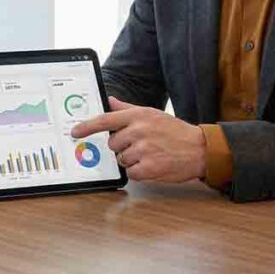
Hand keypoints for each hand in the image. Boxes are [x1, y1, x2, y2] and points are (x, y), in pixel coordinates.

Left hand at [70, 97, 206, 181]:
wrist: (199, 149)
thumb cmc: (174, 131)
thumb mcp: (152, 114)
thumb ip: (128, 109)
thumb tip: (110, 101)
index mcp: (138, 116)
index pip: (105, 120)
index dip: (87, 126)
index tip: (75, 131)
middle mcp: (139, 131)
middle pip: (112, 143)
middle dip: (122, 147)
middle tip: (140, 145)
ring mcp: (143, 150)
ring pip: (121, 159)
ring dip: (131, 160)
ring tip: (150, 154)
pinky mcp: (149, 168)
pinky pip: (131, 172)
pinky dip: (139, 171)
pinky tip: (152, 164)